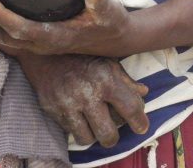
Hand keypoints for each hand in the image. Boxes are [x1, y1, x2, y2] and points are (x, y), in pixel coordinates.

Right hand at [17, 52, 149, 147]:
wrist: (48, 53)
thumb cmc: (85, 57)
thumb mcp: (109, 63)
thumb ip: (127, 80)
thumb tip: (144, 93)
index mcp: (106, 80)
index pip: (130, 108)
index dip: (139, 121)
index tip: (141, 127)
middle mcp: (88, 95)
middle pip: (107, 133)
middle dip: (113, 137)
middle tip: (113, 132)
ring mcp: (68, 105)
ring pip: (87, 138)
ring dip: (93, 134)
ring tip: (95, 125)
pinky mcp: (53, 111)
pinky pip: (70, 131)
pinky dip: (78, 128)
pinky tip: (81, 117)